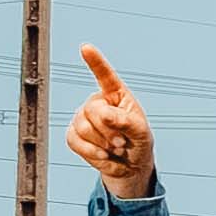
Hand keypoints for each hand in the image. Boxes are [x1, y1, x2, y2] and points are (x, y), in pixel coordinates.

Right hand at [65, 44, 155, 197]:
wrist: (129, 168)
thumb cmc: (139, 144)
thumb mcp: (141, 133)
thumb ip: (125, 121)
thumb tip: (103, 113)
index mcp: (117, 96)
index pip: (106, 76)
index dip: (96, 62)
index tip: (86, 48)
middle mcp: (97, 103)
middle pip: (92, 110)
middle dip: (109, 130)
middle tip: (122, 142)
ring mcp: (83, 118)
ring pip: (82, 127)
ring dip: (102, 144)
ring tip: (116, 149)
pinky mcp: (73, 135)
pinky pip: (74, 141)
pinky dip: (92, 153)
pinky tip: (104, 156)